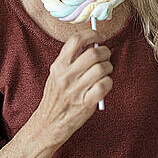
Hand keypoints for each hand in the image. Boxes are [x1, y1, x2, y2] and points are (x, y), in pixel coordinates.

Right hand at [36, 30, 112, 145]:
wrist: (48, 123)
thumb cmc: (56, 96)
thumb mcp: (56, 74)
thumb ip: (71, 59)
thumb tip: (93, 43)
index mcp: (58, 65)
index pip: (76, 40)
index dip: (92, 34)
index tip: (100, 35)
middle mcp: (66, 76)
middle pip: (93, 53)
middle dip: (105, 51)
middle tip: (106, 55)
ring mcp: (76, 90)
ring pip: (102, 68)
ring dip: (108, 67)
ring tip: (105, 71)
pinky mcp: (86, 104)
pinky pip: (105, 85)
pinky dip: (108, 82)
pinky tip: (104, 84)